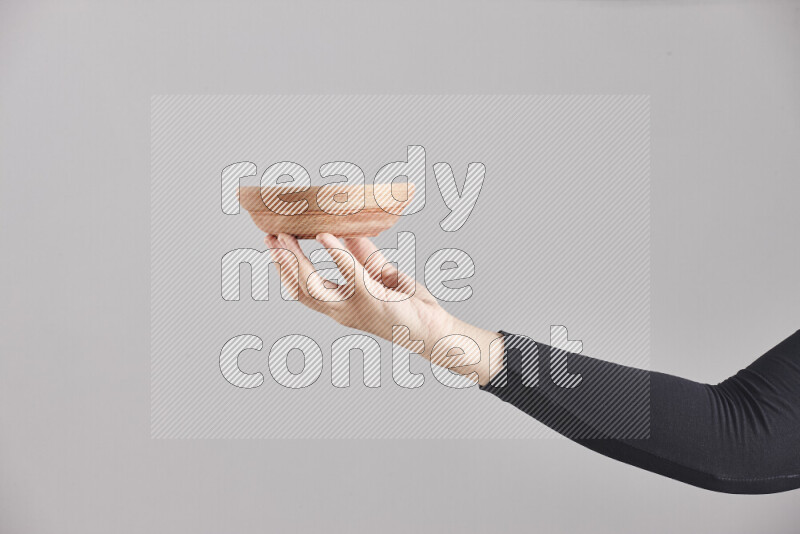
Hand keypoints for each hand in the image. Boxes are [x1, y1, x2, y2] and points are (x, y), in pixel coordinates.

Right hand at [264, 233, 502, 384]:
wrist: (434, 329)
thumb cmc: (409, 305)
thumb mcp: (380, 275)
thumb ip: (362, 256)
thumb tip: (348, 232)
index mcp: (340, 306)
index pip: (302, 289)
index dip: (285, 267)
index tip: (274, 244)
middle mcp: (341, 311)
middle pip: (299, 288)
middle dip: (282, 262)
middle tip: (270, 237)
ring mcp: (354, 308)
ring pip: (313, 286)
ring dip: (296, 260)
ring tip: (286, 236)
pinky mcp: (372, 299)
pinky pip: (350, 274)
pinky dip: (336, 254)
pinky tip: (326, 236)